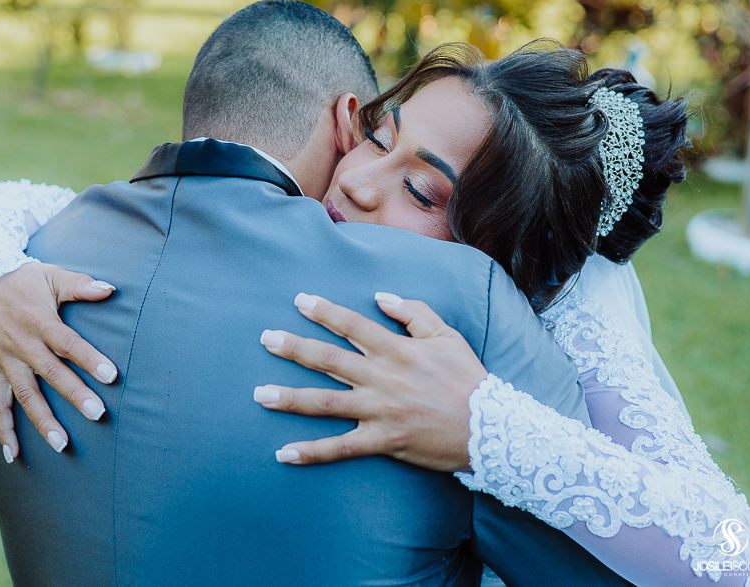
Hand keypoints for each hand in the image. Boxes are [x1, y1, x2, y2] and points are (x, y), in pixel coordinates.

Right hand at [0, 262, 118, 460]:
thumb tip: (111, 289)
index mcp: (39, 320)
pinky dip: (4, 430)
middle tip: (98, 414)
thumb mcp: (52, 275)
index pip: (68, 343)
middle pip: (50, 373)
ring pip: (24, 395)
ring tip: (62, 445)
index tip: (112, 376)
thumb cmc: (24, 279)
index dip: (90, 359)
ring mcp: (4, 360)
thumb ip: (81, 285)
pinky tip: (14, 455)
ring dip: (42, 421)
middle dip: (74, 395)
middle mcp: (21, 344)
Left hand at [253, 292, 486, 471]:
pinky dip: (312, 452)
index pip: (352, 325)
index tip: (299, 300)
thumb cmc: (468, 379)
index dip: (324, 311)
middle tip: (265, 338)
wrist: (491, 428)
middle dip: (294, 347)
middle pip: (329, 359)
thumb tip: (381, 296)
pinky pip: (341, 447)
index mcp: (397, 350)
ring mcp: (380, 410)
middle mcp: (382, 378)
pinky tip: (284, 453)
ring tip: (259, 394)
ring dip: (290, 398)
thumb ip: (413, 312)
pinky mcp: (383, 440)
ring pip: (326, 403)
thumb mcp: (447, 335)